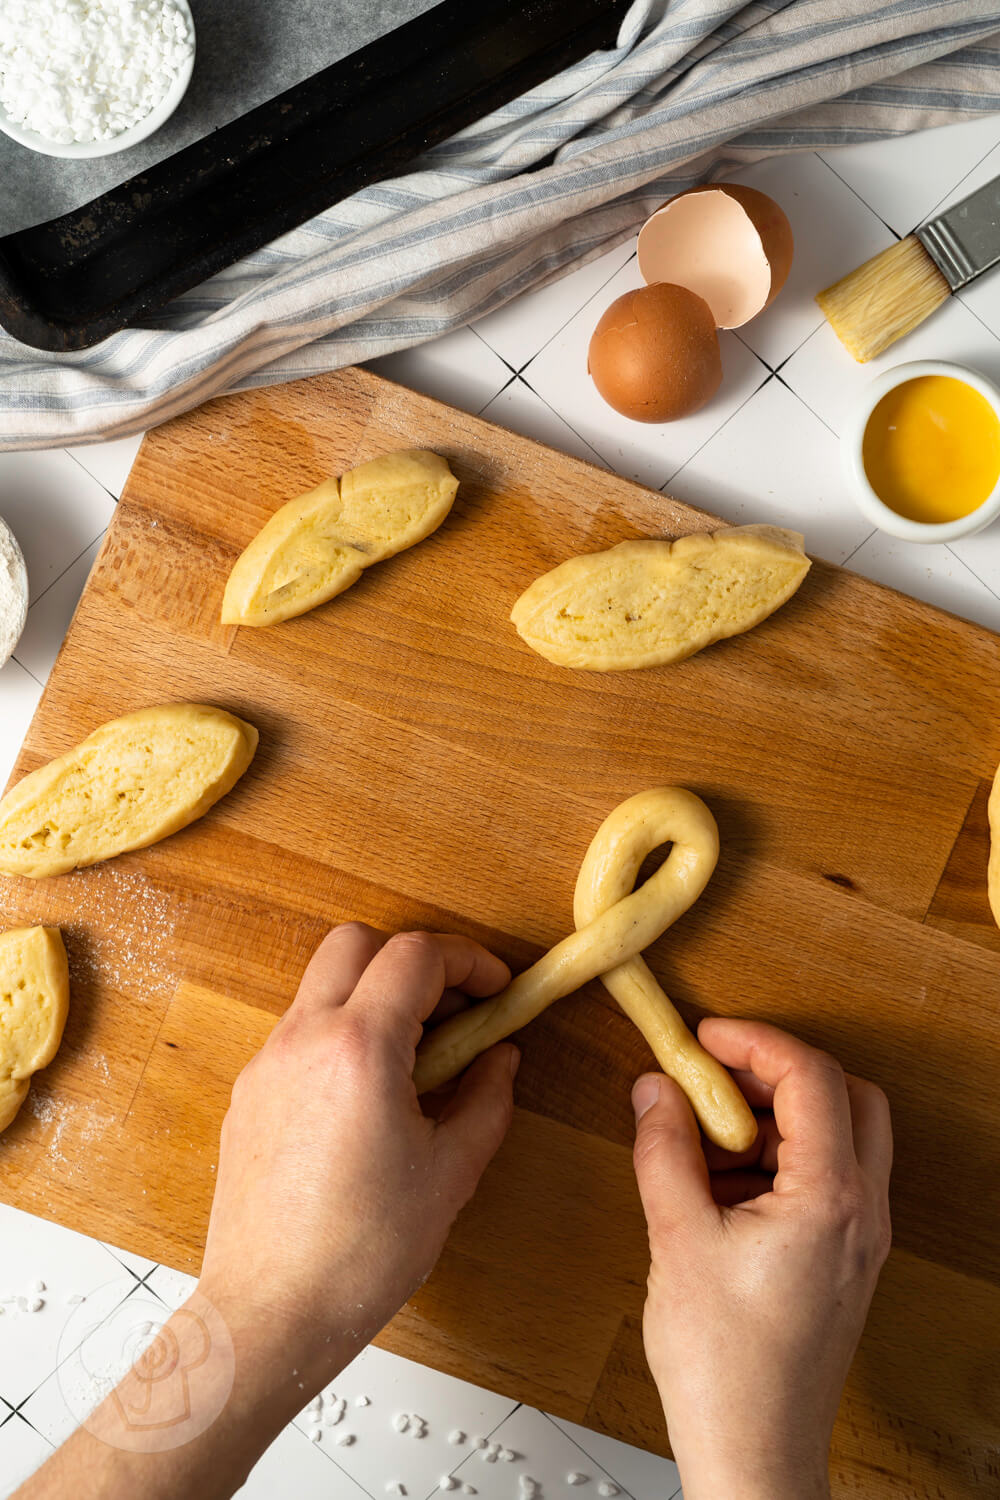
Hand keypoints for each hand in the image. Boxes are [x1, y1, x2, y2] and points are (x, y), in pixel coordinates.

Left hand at [199, 923, 518, 1393]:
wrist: (271, 1313)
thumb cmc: (361, 1253)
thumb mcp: (450, 1174)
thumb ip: (485, 1100)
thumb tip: (501, 1060)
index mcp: (359, 1050)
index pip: (416, 956)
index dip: (469, 960)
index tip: (497, 989)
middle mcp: (303, 1040)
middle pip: (356, 943)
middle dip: (413, 960)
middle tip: (454, 1008)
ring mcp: (268, 1064)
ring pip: (323, 985)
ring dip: (375, 996)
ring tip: (419, 1058)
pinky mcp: (250, 1095)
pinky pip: (302, 1032)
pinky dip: (343, 1033)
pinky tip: (373, 1093)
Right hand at [632, 1019, 891, 1499]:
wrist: (753, 1452)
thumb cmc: (724, 1366)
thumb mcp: (677, 1237)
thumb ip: (664, 1149)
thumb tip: (654, 1088)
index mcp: (831, 1199)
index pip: (813, 1079)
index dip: (755, 1042)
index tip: (704, 1037)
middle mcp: (862, 1212)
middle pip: (847, 1098)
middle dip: (778, 1073)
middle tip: (715, 1074)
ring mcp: (858, 1239)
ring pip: (839, 1139)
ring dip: (775, 1120)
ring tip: (703, 1138)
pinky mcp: (841, 1260)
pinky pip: (824, 1181)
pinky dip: (776, 1161)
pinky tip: (716, 1184)